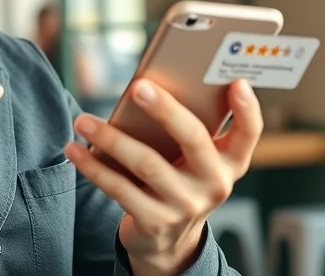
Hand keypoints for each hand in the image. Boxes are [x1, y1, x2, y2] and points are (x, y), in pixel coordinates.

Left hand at [64, 79, 262, 274]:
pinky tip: (75, 150)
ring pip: (148, 163)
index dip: (247, 109)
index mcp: (230, 162)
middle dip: (166, 110)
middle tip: (139, 87)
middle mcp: (215, 184)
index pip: (248, 133)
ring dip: (112, 138)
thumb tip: (147, 88)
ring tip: (85, 120)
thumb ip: (186, 129)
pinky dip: (94, 166)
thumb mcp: (194, 161)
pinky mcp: (155, 222)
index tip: (237, 83)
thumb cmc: (179, 180)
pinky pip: (120, 188)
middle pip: (194, 139)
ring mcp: (186, 205)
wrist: (168, 241)